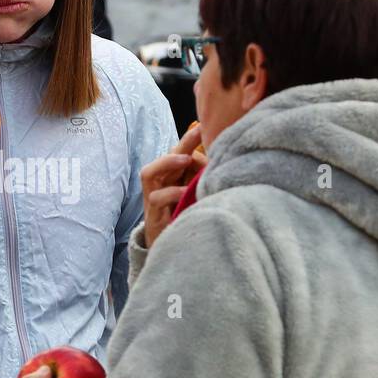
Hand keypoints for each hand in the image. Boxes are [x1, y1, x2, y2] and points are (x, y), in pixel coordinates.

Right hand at [140, 123, 206, 248]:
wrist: (173, 250)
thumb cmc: (186, 220)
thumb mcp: (198, 198)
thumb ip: (206, 181)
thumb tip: (227, 163)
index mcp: (174, 177)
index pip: (180, 152)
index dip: (191, 139)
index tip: (208, 126)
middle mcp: (161, 184)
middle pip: (167, 157)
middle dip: (183, 143)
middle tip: (199, 131)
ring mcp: (154, 198)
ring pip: (150, 173)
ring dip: (167, 162)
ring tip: (186, 159)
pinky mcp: (153, 215)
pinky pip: (157, 198)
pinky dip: (171, 193)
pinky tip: (185, 192)